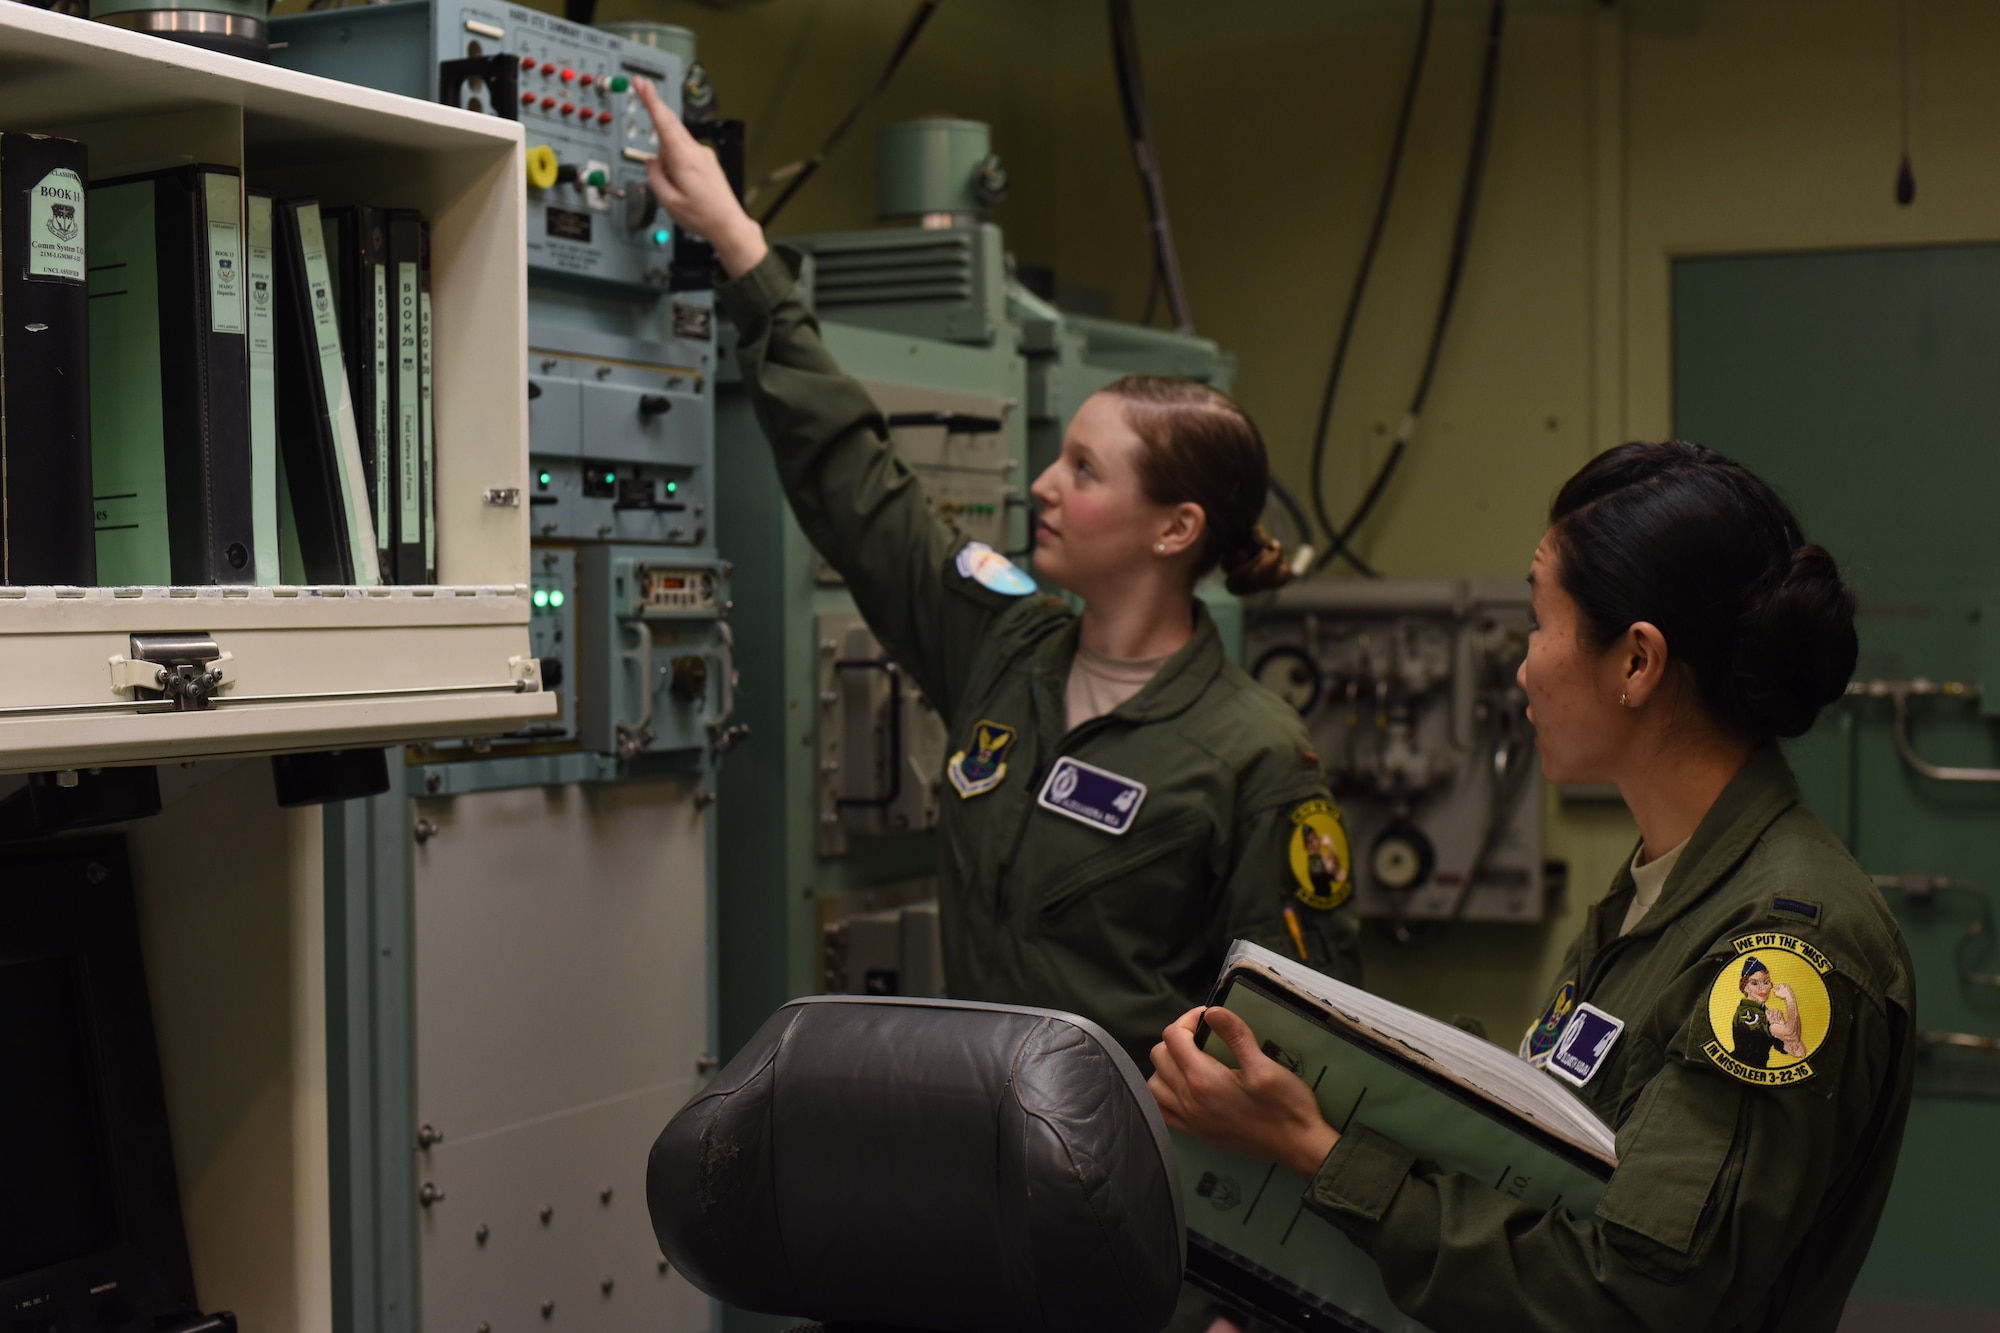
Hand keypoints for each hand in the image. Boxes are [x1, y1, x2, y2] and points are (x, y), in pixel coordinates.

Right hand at [632, 79, 766, 275]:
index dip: (651, 100)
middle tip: (642, 92)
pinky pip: (684, 153)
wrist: (729, 225)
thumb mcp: (668, 202)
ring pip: (675, 143)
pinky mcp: (708, 161)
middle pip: (670, 126)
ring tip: (674, 186)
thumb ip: (654, 177)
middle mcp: (696, 152)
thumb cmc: (703, 216)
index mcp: (685, 159)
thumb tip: (651, 161)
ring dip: (667, 155)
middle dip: (655, 115)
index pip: (664, 122)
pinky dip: (676, 161)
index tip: (642, 84)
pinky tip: (681, 184)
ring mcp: (704, 155)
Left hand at [1148, 1005, 1339, 1179]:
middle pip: (1159, 1056)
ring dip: (1167, 1066)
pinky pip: (1163, 1112)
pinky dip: (1166, 1094)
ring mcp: (1191, 1121)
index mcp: (1203, 1080)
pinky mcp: (1197, 1134)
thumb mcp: (1264, 1066)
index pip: (1173, 1037)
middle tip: (1202, 1036)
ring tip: (1191, 1059)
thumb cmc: (1285, 1105)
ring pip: (1155, 1085)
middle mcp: (1189, 1101)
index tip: (1208, 1018)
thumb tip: (1212, 1012)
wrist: (1298, 1146)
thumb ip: (1236, 1036)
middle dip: (1176, 1038)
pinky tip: (1186, 1088)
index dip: (1188, 1019)